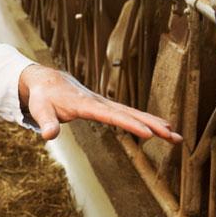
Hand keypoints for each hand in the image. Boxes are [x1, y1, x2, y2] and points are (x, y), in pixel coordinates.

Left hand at [18, 64, 182, 143]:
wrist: (47, 80)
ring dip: (154, 123)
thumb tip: (48, 136)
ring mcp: (104, 103)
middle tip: (174, 136)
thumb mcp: (40, 109)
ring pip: (133, 112)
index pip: (111, 116)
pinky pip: (129, 113)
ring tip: (175, 136)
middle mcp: (99, 102)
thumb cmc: (43, 97)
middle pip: (129, 113)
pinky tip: (161, 127)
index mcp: (85, 104)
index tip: (150, 134)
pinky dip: (145, 119)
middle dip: (152, 125)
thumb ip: (45, 123)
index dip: (131, 125)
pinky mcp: (105, 105)